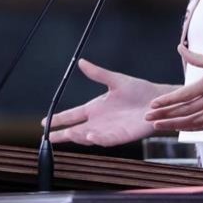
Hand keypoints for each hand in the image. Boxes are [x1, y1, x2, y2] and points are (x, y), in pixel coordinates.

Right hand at [42, 59, 172, 145]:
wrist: (158, 100)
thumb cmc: (139, 91)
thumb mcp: (115, 80)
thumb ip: (98, 73)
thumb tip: (82, 62)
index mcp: (95, 108)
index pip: (72, 115)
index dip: (59, 119)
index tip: (44, 122)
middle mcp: (99, 121)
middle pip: (76, 130)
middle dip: (63, 134)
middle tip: (49, 137)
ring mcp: (109, 130)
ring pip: (88, 136)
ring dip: (78, 136)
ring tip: (68, 134)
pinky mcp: (121, 136)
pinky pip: (106, 139)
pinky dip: (97, 139)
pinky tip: (90, 136)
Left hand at [145, 45, 202, 131]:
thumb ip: (198, 57)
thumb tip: (179, 48)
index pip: (184, 95)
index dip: (167, 101)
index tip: (152, 105)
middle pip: (185, 111)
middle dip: (164, 115)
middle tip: (147, 118)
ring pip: (193, 122)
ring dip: (175, 124)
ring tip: (159, 126)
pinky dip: (191, 128)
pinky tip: (181, 128)